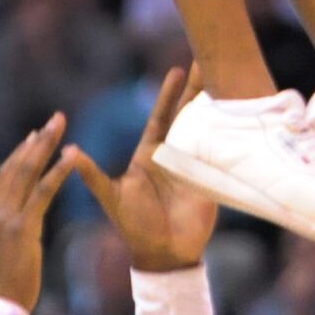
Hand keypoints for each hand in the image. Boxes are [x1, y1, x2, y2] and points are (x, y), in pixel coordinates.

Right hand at [0, 113, 70, 310]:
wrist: (1, 306)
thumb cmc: (8, 283)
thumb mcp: (5, 249)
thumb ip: (10, 229)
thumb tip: (18, 219)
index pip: (6, 175)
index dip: (20, 153)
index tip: (35, 135)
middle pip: (16, 165)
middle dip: (37, 140)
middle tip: (55, 118)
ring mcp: (8, 218)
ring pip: (27, 172)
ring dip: (46, 145)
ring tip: (61, 124)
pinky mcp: (23, 227)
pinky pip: (43, 192)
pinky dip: (58, 170)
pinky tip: (72, 155)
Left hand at [62, 66, 217, 272]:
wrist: (164, 253)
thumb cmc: (134, 226)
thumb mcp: (112, 199)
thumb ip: (94, 176)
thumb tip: (71, 152)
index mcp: (150, 153)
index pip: (162, 116)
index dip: (170, 94)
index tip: (177, 70)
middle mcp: (174, 154)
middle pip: (188, 114)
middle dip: (197, 89)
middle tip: (207, 61)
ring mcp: (195, 163)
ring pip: (207, 128)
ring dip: (217, 106)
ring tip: (230, 81)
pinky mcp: (212, 177)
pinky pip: (223, 150)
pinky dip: (233, 133)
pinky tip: (243, 116)